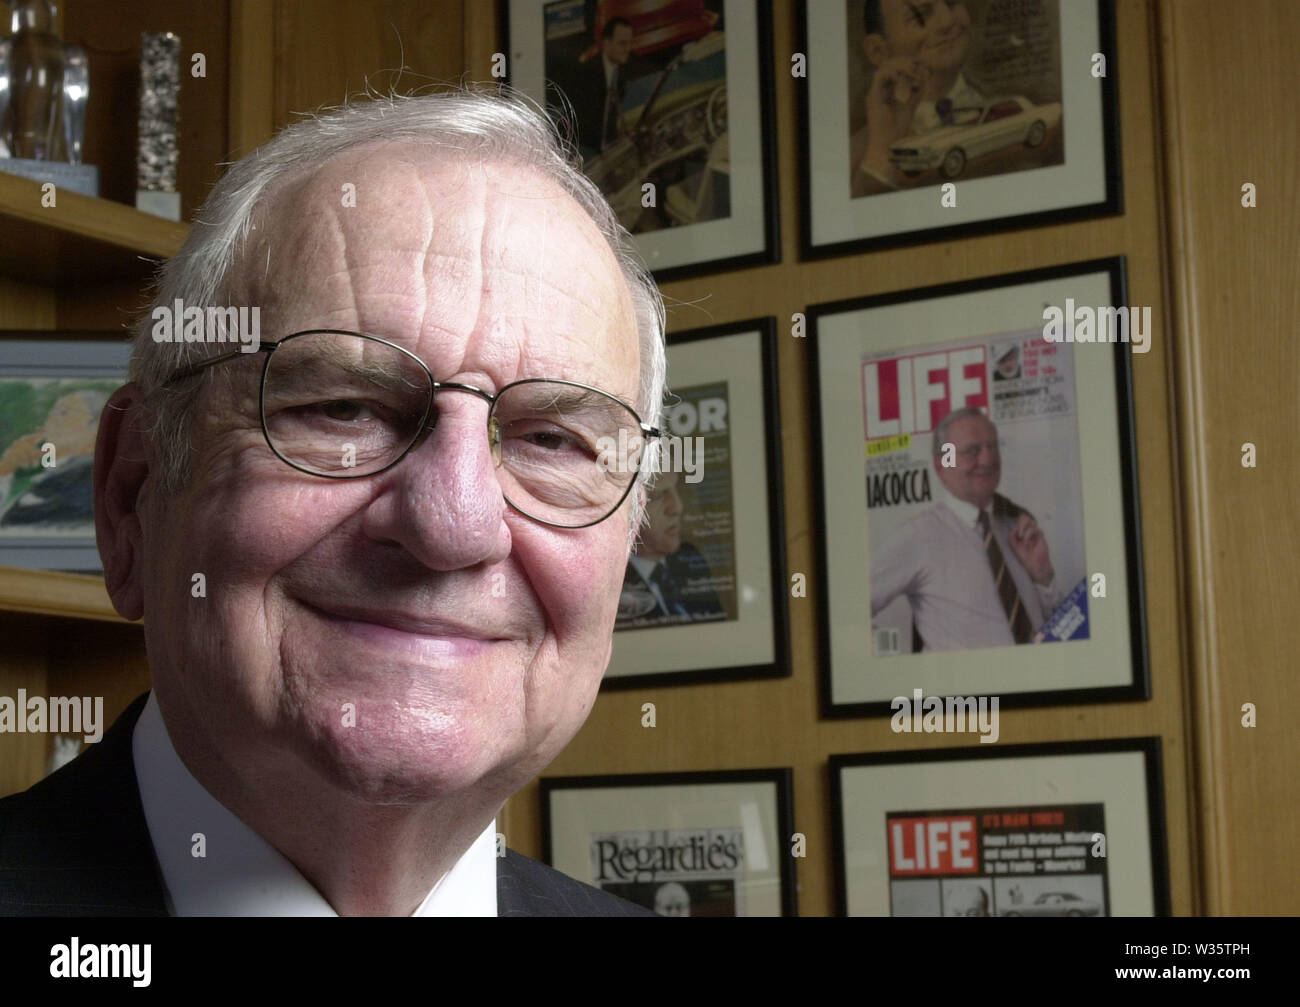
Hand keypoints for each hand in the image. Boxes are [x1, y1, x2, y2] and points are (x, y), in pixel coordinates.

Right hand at [860, 58, 928, 181]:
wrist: (886, 146)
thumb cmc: (896, 132)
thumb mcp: (910, 108)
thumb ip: (915, 94)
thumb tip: (925, 80)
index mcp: (885, 94)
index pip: (894, 72)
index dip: (907, 66)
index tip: (922, 66)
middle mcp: (878, 91)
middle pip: (889, 66)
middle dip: (905, 61)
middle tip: (920, 62)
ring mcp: (874, 93)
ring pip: (884, 67)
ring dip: (900, 64)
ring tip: (915, 68)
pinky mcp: (873, 96)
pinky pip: (881, 75)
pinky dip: (895, 72)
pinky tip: (908, 76)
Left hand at [1009, 513, 1053, 585]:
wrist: (1034, 564)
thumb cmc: (1024, 556)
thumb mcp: (1014, 546)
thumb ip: (1012, 536)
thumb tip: (1013, 528)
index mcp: (1020, 533)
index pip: (1019, 520)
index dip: (1017, 520)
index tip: (1014, 528)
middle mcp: (1027, 531)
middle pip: (1025, 517)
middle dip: (1021, 522)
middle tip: (1019, 532)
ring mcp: (1034, 533)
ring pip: (1030, 522)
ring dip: (1023, 529)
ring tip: (1021, 537)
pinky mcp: (1040, 535)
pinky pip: (1035, 529)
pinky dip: (1028, 534)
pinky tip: (1026, 541)